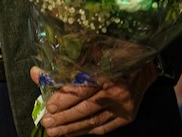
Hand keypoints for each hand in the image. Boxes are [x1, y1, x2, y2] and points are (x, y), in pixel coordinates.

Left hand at [32, 63, 156, 134]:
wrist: (145, 67)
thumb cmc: (115, 56)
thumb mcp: (92, 53)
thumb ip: (64, 65)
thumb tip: (36, 73)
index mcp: (108, 74)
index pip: (83, 90)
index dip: (65, 99)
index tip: (49, 106)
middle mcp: (117, 93)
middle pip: (86, 109)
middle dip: (64, 118)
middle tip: (47, 123)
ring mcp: (123, 107)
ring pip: (94, 121)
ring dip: (72, 128)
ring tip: (54, 131)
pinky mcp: (127, 117)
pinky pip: (104, 127)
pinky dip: (87, 131)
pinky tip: (72, 133)